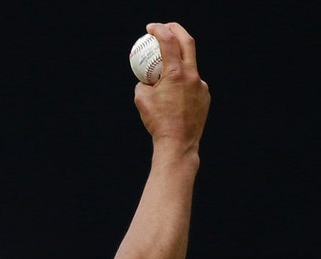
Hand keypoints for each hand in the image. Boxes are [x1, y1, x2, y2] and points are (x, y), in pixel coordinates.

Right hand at [133, 22, 209, 149]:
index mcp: (176, 73)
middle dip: (176, 29)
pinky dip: (181, 84)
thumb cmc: (157, 121)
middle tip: (165, 28)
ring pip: (189, 66)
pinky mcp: (204, 95)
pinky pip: (191, 83)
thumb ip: (143, 83)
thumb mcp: (141, 99)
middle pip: (188, 42)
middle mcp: (192, 75)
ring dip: (177, 63)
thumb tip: (145, 77)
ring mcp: (201, 85)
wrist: (178, 142)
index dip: (159, 30)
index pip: (168, 41)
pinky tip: (173, 96)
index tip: (150, 28)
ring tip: (163, 73)